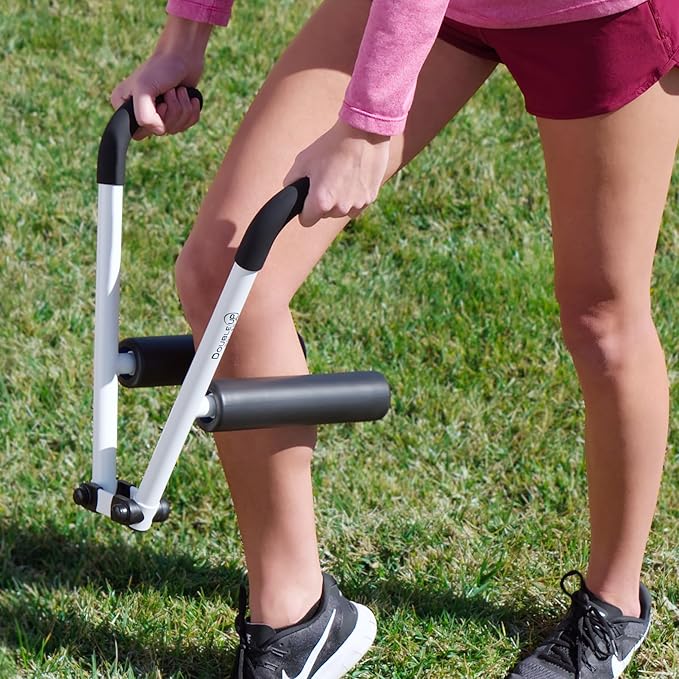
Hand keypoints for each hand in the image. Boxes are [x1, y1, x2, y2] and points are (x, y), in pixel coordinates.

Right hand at [110, 17, 210, 139]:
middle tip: (170, 92)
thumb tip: (159, 131)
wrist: (182, 55)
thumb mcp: (144, 89)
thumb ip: (144, 116)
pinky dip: (192, 110)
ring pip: (176, 129)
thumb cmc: (160, 69)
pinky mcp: (176, 112)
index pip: (139, 134)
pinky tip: (188, 96)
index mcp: (124, 107)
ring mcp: (159, 113)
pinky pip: (188, 125)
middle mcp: (139, 112)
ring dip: (183, 109)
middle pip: (161, 132)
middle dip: (173, 112)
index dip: (154, 122)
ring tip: (179, 91)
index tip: (160, 103)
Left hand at [284, 120, 389, 226]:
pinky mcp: (370, 199)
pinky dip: (354, 196)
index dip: (305, 210)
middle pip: (325, 215)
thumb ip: (291, 181)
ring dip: (339, 201)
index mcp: (320, 202)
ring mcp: (356, 204)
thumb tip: (290, 192)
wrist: (362, 134)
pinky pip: (356, 205)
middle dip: (323, 202)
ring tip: (341, 176)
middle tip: (327, 179)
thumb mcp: (303, 160)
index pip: (306, 221)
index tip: (308, 200)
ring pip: (341, 211)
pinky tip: (354, 178)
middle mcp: (339, 208)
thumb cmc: (331, 146)